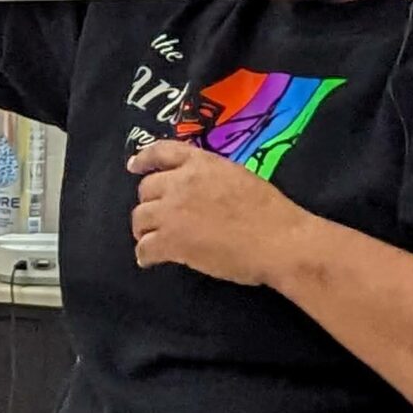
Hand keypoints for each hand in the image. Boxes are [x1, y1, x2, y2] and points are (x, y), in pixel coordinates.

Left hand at [127, 140, 313, 286]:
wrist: (278, 240)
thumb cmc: (269, 211)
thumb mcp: (237, 177)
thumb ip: (212, 177)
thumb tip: (199, 189)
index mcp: (200, 163)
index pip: (161, 152)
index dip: (144, 159)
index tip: (134, 166)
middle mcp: (181, 182)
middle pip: (146, 189)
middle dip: (149, 203)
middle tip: (158, 218)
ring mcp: (173, 212)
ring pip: (140, 218)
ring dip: (144, 229)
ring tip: (152, 240)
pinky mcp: (172, 242)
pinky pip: (145, 248)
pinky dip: (145, 255)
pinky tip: (151, 260)